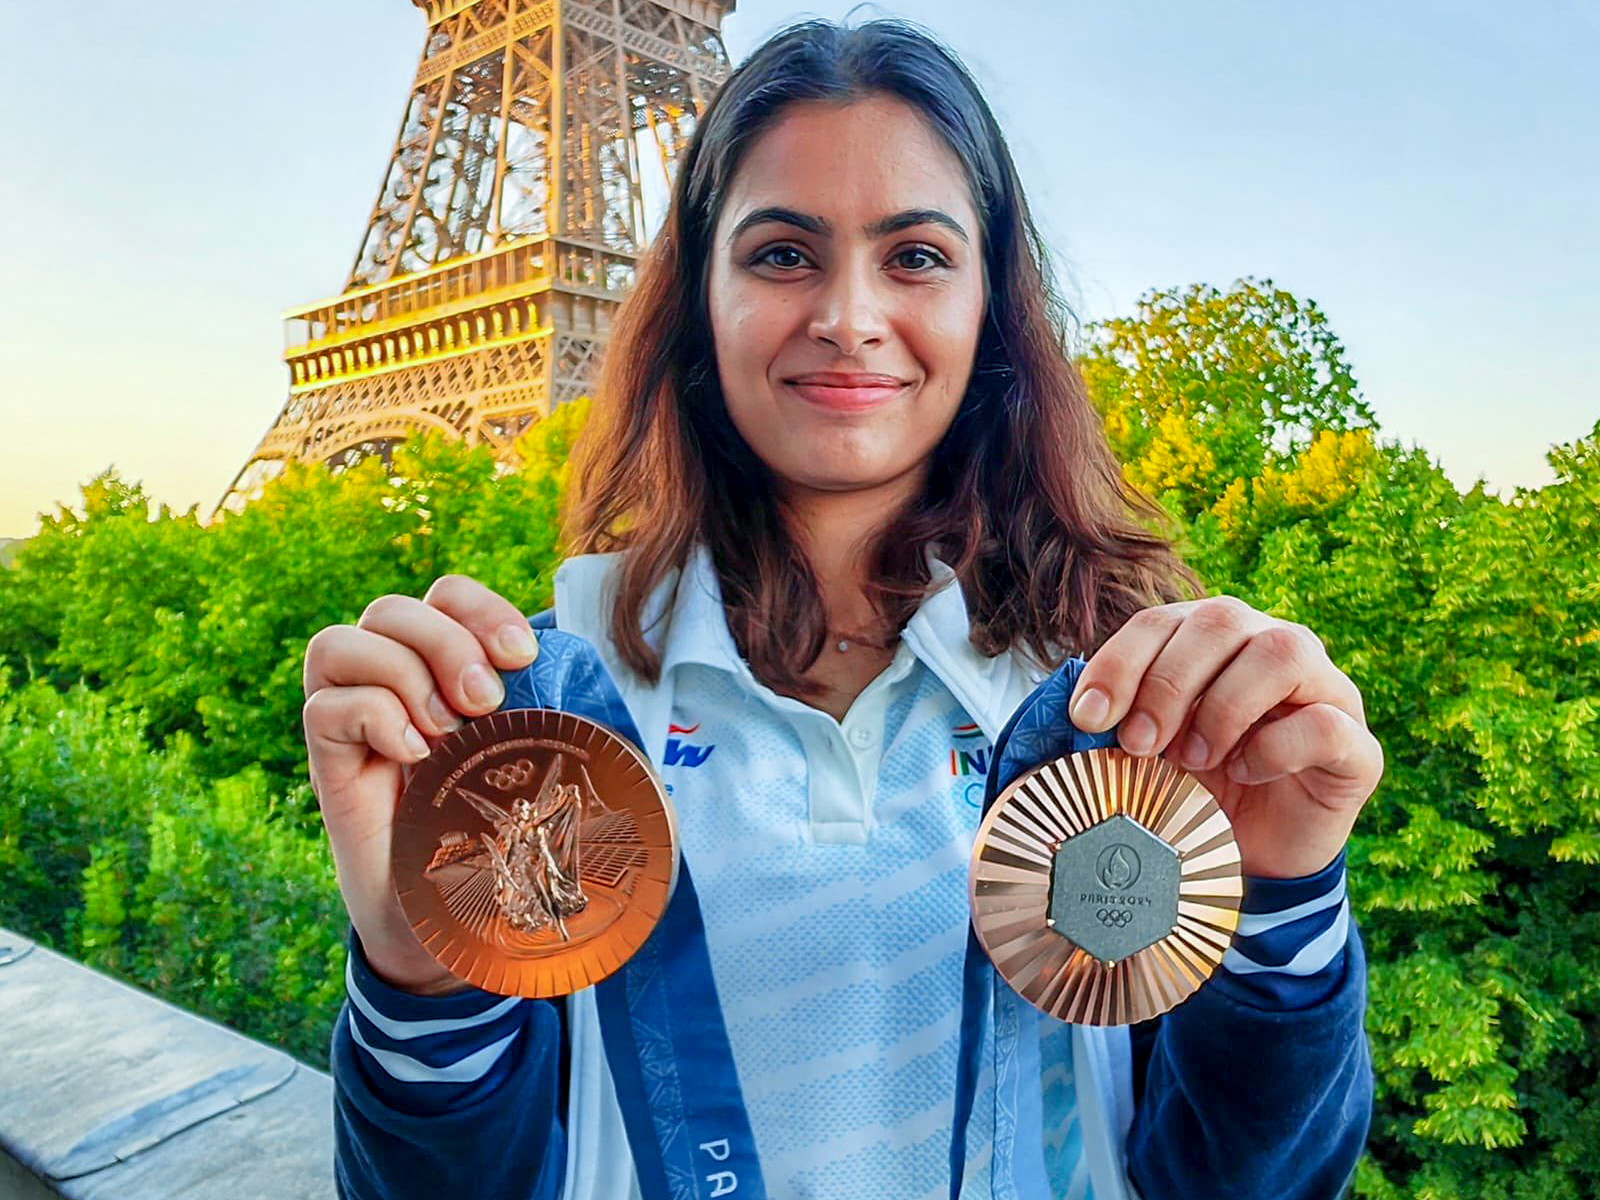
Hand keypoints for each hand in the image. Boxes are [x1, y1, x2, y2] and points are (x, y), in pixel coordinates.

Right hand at [302, 575, 538, 993]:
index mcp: (442, 671)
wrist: (441, 926)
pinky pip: (326, 706)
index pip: (444, 595)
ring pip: (342, 643)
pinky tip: (413, 756)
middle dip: (448, 642)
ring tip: (446, 733)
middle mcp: (389, 684)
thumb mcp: (541, 780)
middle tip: (487, 702)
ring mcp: (353, 720)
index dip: (480, 608)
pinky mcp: (328, 762)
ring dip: (404, 674)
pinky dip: (373, 717)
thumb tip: (634, 740)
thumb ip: (568, 740)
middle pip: (393, 608)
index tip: (522, 656)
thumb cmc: (495, 841)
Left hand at [1067, 596, 1382, 879]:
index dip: (1120, 662)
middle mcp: (1270, 647)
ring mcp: (1324, 690)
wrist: (1250, 861)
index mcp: (1212, 640)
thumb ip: (1116, 724)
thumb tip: (1072, 717)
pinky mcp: (1357, 747)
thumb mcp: (1143, 756)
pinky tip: (1244, 774)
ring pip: (1283, 652)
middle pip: (1221, 621)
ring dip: (1224, 705)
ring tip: (1192, 760)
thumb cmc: (1192, 792)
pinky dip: (1276, 748)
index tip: (1087, 718)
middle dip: (1167, 683)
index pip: (1162, 620)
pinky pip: (1326, 724)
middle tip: (1138, 745)